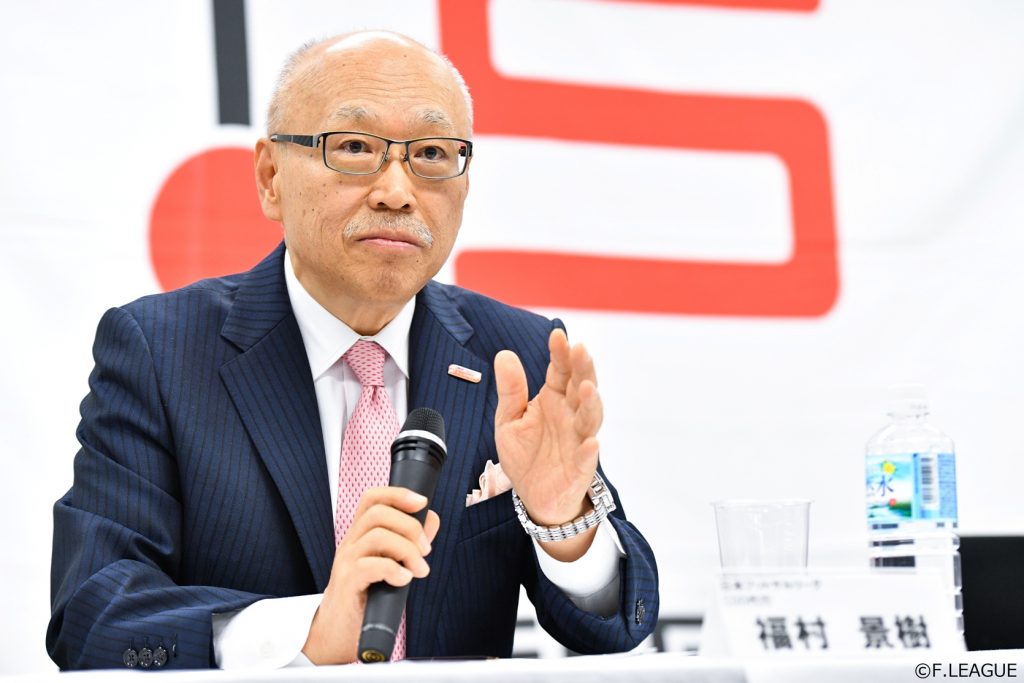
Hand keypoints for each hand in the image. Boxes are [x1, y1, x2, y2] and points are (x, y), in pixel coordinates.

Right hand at [302, 487, 439, 664]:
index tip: (422, 503)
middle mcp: (350, 543)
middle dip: (411, 527)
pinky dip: (394, 570)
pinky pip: (371, 565)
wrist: (337, 631)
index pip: (372, 498)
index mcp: (360, 534)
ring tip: (419, 570)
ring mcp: (346, 561)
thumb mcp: (389, 564)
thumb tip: (431, 520)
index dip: (398, 494)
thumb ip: (409, 541)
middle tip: (426, 550)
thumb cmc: (366, 596)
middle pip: (378, 513)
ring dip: (408, 551)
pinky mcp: (347, 583)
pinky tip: (404, 580)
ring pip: (377, 536)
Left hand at [494, 328, 602, 557]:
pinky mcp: (580, 468)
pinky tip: (592, 443)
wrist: (533, 496)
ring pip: (590, 418)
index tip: (557, 335)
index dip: (561, 353)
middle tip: (580, 350)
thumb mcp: (509, 419)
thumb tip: (504, 354)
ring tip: (586, 388)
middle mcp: (571, 415)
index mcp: (554, 399)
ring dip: (591, 403)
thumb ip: (510, 390)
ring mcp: (578, 440)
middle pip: (581, 387)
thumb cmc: (525, 454)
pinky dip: (590, 452)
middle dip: (583, 369)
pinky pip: (587, 459)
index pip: (560, 371)